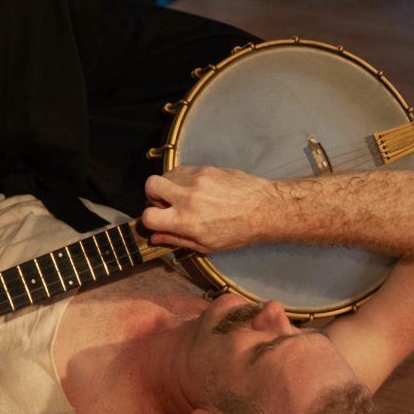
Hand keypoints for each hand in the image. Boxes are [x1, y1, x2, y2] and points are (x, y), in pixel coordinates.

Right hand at [142, 166, 276, 251]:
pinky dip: (184, 180)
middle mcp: (187, 198)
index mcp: (186, 220)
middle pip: (150, 185)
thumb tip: (155, 237)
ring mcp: (196, 180)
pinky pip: (183, 170)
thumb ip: (177, 239)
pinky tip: (198, 189)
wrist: (264, 209)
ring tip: (184, 196)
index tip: (159, 220)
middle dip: (153, 195)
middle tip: (166, 204)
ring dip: (169, 185)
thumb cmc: (239, 230)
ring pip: (166, 175)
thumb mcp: (206, 245)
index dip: (149, 220)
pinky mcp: (205, 169)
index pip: (148, 216)